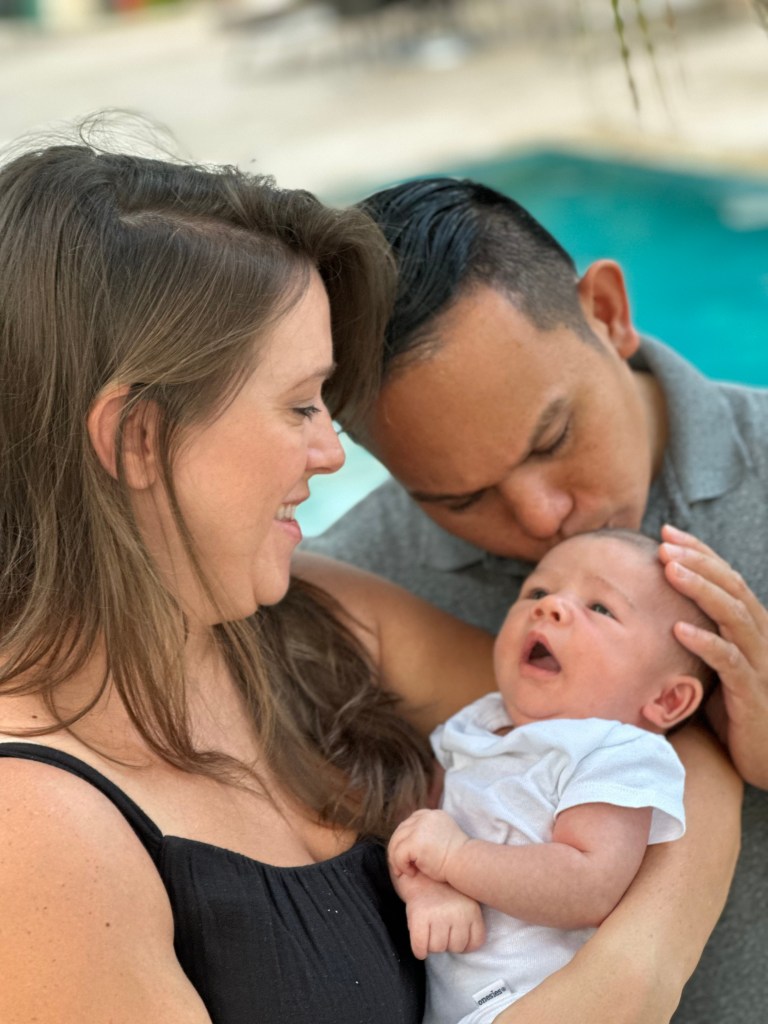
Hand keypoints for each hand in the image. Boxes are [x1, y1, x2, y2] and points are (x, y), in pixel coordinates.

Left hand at [388, 808, 470, 882]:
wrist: (468, 864)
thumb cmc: (458, 859)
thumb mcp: (443, 838)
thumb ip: (430, 834)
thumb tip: (414, 842)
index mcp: (432, 814)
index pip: (410, 822)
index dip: (405, 839)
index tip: (407, 855)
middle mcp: (424, 817)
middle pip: (400, 831)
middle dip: (397, 849)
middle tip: (399, 867)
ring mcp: (418, 828)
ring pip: (396, 843)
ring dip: (396, 859)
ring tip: (403, 872)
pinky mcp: (414, 842)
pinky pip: (398, 855)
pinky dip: (401, 866)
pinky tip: (412, 874)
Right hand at [401, 875, 485, 959]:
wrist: (420, 872)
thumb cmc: (443, 890)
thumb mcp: (466, 900)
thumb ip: (470, 921)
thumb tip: (465, 947)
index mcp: (473, 910)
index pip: (475, 943)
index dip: (463, 943)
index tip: (454, 935)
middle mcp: (459, 914)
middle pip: (456, 948)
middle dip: (447, 942)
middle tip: (440, 928)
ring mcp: (439, 915)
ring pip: (438, 948)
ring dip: (432, 944)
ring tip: (429, 930)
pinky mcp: (420, 916)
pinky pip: (420, 947)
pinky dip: (419, 950)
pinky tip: (420, 944)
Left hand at [659, 523, 767, 787]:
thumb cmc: (735, 708)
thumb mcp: (716, 663)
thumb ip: (698, 634)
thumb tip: (653, 609)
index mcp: (750, 625)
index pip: (725, 577)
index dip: (699, 552)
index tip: (666, 533)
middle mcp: (759, 637)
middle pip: (730, 587)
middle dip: (697, 561)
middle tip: (663, 545)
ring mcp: (759, 662)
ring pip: (732, 615)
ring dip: (700, 590)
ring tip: (669, 571)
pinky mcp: (752, 692)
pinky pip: (729, 661)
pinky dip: (705, 642)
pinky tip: (679, 629)